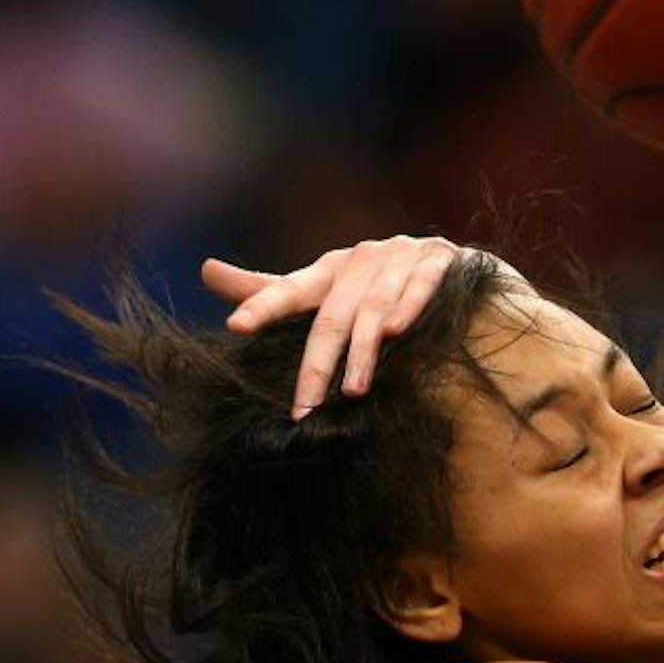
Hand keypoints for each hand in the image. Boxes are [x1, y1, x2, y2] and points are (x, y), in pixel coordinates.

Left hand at [203, 236, 524, 418]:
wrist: (457, 271)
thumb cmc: (382, 286)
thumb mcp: (327, 291)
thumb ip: (273, 290)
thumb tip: (206, 269)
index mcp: (333, 267)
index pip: (292, 288)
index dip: (264, 304)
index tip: (236, 326)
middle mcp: (365, 257)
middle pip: (333, 314)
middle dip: (317, 363)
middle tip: (303, 405)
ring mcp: (405, 257)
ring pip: (374, 308)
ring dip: (362, 350)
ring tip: (352, 389)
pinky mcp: (443, 262)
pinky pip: (422, 285)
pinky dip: (408, 305)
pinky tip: (396, 331)